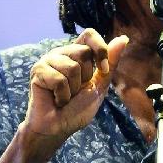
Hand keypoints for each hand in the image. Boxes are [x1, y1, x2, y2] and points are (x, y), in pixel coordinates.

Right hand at [23, 30, 129, 158]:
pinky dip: (62, 96)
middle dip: (85, 77)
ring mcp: (47, 61)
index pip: (90, 34)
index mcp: (76, 54)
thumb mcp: (99, 86)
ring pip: (72, 67)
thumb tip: (124, 39)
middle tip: (74, 91)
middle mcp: (61, 53)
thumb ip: (110, 63)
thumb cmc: (77, 109)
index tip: (103, 70)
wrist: (58, 128)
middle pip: (84, 52)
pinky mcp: (37, 71)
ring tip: (64, 96)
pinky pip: (59, 80)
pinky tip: (55, 100)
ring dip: (73, 90)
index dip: (100, 49)